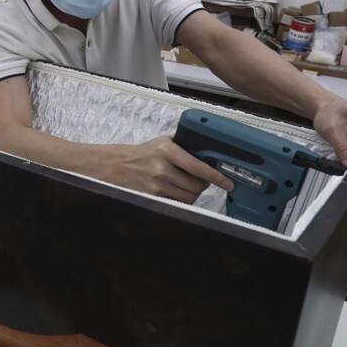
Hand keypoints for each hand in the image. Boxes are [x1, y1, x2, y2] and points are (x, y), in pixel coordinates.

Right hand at [103, 136, 233, 203]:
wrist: (119, 165)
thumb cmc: (145, 152)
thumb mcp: (164, 142)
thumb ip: (185, 146)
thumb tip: (211, 154)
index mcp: (167, 151)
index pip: (198, 166)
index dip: (216, 176)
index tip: (228, 183)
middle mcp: (162, 169)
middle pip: (196, 186)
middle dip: (203, 185)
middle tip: (201, 180)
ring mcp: (156, 185)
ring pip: (189, 197)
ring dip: (193, 194)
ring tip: (188, 186)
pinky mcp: (152, 197)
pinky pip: (177, 203)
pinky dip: (182, 200)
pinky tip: (177, 191)